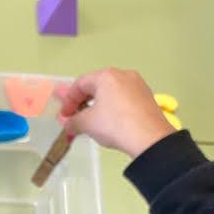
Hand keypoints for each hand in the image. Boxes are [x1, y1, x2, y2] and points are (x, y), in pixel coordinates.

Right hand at [59, 68, 175, 158]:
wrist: (149, 138)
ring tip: (92, 123)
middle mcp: (123, 75)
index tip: (64, 116)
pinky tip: (111, 123)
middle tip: (75, 119)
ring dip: (97, 107)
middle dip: (82, 104)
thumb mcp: (87, 124)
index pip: (80, 84)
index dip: (68, 101)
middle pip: (96, 87)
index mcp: (106, 75)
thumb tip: (68, 124)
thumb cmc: (115, 124)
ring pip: (111, 93)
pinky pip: (123, 100)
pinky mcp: (147, 98)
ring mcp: (138, 85)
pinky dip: (113, 109)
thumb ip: (72, 122)